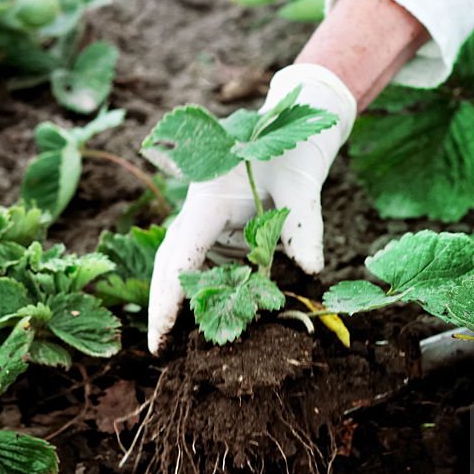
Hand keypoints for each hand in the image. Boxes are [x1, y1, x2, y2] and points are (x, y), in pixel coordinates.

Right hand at [147, 64, 356, 354]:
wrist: (296, 123)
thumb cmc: (294, 149)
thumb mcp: (303, 186)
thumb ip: (304, 228)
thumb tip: (312, 270)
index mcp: (208, 201)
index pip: (179, 257)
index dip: (168, 299)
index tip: (161, 335)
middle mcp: (200, 214)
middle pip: (171, 266)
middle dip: (164, 307)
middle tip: (160, 350)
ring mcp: (208, 222)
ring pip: (186, 268)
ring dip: (184, 303)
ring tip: (181, 345)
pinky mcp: (223, 229)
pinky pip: (210, 264)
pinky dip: (210, 291)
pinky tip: (216, 318)